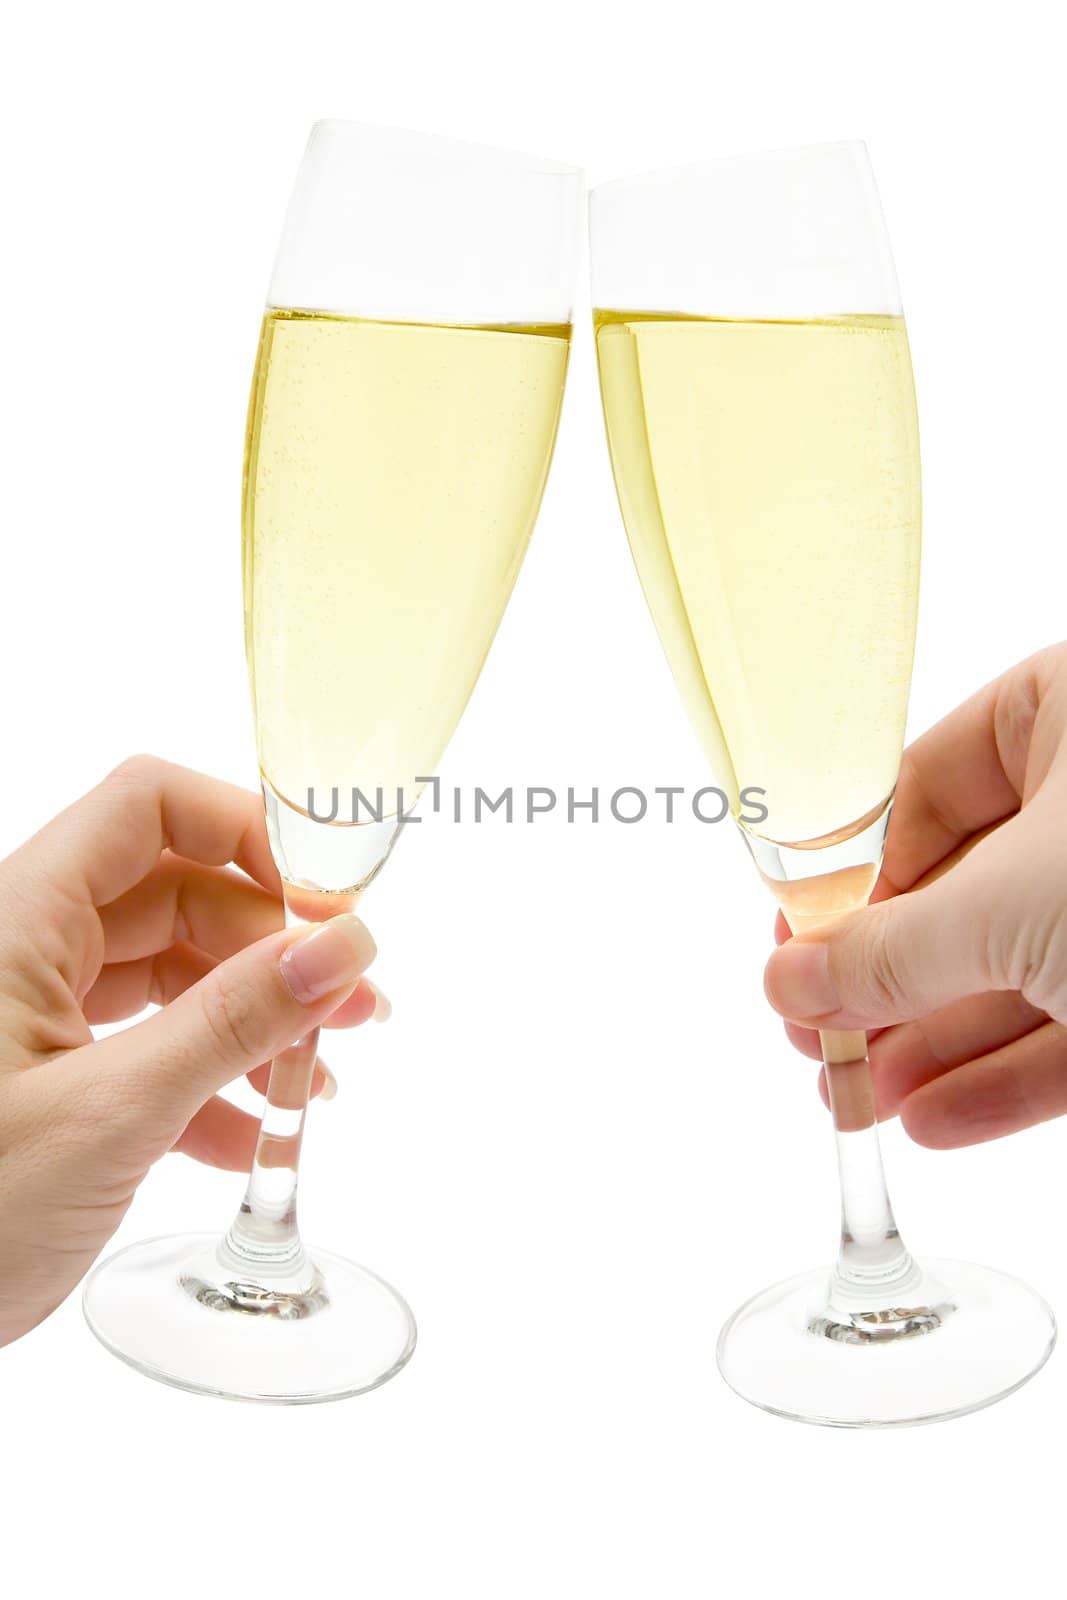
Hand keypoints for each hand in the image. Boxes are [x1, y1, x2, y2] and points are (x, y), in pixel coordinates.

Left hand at [0, 756, 385, 1347]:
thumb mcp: (111, 1113)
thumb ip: (233, 1023)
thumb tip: (343, 948)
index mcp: (21, 918)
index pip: (149, 806)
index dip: (246, 832)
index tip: (328, 904)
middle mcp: (26, 948)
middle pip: (178, 891)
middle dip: (274, 944)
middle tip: (353, 1007)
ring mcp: (34, 1013)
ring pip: (170, 973)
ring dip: (253, 1017)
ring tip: (315, 1076)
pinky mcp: (44, 1078)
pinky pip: (145, 1045)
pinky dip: (209, 1080)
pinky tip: (252, 1136)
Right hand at [764, 644, 1066, 1148]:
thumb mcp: (1005, 909)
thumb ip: (886, 951)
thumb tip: (785, 980)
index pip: (925, 789)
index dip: (851, 879)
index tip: (797, 951)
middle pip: (964, 892)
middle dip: (886, 984)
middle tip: (815, 1040)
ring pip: (1018, 969)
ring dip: (929, 1043)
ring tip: (853, 1100)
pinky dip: (1007, 1076)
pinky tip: (932, 1118)